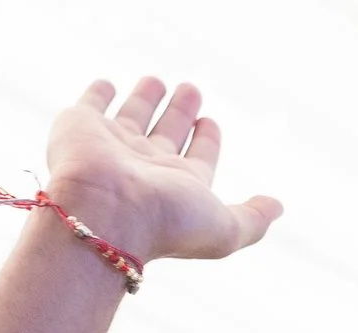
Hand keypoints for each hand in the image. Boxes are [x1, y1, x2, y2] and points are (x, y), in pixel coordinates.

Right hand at [42, 78, 281, 265]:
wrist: (105, 211)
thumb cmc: (166, 222)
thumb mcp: (225, 228)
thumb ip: (253, 219)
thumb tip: (277, 207)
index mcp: (177, 185)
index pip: (197, 158)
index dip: (206, 140)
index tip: (211, 123)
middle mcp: (144, 166)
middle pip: (166, 134)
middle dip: (180, 112)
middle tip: (192, 90)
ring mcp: (112, 146)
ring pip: (133, 117)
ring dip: (146, 99)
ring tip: (157, 80)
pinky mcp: (80, 126)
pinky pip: (91, 104)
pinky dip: (99, 93)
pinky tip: (107, 85)